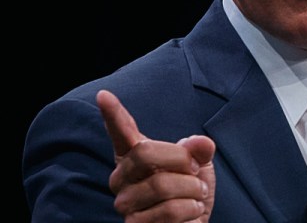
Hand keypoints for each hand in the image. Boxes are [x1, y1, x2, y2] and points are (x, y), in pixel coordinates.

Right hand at [96, 90, 216, 222]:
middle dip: (181, 160)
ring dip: (192, 190)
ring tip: (194, 196)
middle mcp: (122, 178)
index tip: (104, 94)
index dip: (113, 114)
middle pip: (145, 154)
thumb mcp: (200, 165)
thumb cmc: (189, 192)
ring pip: (162, 186)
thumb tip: (201, 143)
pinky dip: (191, 209)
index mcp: (135, 156)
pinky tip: (190, 212)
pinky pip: (169, 211)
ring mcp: (125, 204)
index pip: (121, 131)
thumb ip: (199, 150)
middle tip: (195, 171)